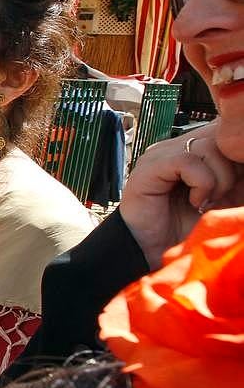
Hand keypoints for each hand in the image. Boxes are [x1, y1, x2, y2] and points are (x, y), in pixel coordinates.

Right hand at [121, 122, 243, 265]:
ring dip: (220, 179)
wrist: (154, 252)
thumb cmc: (188, 229)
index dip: (239, 156)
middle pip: (222, 137)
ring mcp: (163, 154)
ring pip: (209, 146)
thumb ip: (241, 180)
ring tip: (208, 201)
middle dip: (235, 167)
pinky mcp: (151, 166)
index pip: (227, 135)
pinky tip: (195, 202)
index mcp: (197, 151)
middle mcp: (179, 147)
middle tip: (226, 195)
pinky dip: (201, 184)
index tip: (241, 184)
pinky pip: (189, 161)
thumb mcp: (227, 199)